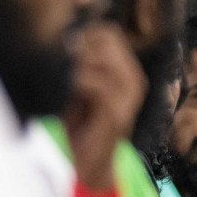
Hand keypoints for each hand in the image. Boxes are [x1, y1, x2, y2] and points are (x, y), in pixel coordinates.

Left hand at [62, 22, 144, 193]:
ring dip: (77, 65)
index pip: (108, 33)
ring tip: (67, 81)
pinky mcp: (118, 114)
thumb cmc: (82, 122)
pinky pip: (96, 84)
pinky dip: (77, 83)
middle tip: (64, 67)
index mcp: (127, 71)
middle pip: (106, 41)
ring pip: (101, 58)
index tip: (63, 50)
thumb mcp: (80, 85)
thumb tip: (63, 35)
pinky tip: (70, 93)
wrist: (90, 163)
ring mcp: (129, 98)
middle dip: (79, 49)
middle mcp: (134, 81)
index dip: (82, 35)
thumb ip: (79, 62)